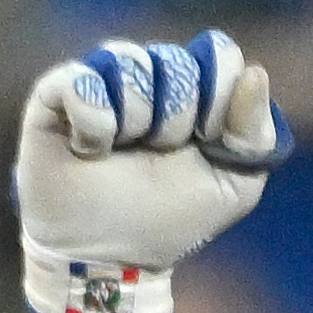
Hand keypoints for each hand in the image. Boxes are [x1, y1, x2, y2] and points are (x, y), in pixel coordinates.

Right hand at [14, 32, 288, 312]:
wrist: (108, 256)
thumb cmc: (170, 220)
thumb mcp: (233, 188)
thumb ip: (256, 136)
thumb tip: (254, 72)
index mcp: (194, 91)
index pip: (218, 57)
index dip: (216, 101)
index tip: (204, 143)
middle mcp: (148, 77)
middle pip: (175, 60)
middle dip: (174, 120)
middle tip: (156, 156)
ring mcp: (101, 79)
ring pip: (129, 63)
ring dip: (134, 123)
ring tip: (119, 155)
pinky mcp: (56, 92)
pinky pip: (83, 80)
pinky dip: (94, 123)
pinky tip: (88, 151)